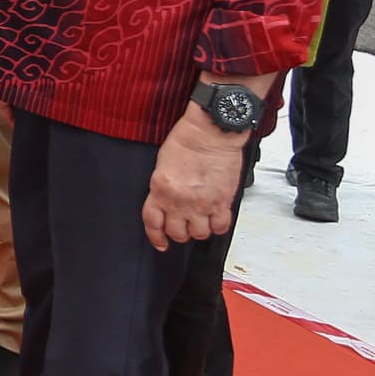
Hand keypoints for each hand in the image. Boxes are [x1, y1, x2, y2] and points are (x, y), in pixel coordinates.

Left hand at [141, 113, 245, 249]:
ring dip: (200, 230)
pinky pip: (220, 226)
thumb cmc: (187, 141)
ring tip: (202, 220)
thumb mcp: (163, 165)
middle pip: (177, 233)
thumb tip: (167, 201)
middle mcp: (178, 201)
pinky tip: (217, 218)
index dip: (156, 237)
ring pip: (199, 234)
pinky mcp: (222, 202)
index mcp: (160, 190)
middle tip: (185, 224)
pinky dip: (219, 226)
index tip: (161, 242)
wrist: (210, 132)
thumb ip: (163, 187)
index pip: (152, 223)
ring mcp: (201, 204)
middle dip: (180, 232)